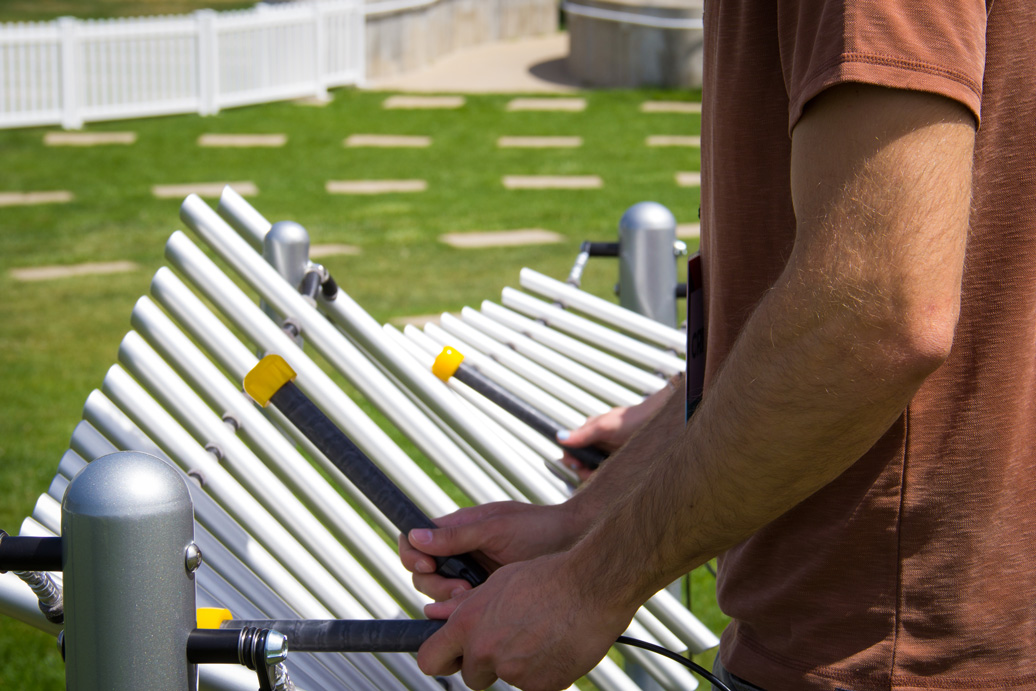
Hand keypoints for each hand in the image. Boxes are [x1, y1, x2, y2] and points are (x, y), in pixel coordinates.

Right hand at [398, 501, 582, 600]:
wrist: (575, 546)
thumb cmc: (539, 528)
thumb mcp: (496, 528)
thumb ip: (457, 535)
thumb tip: (416, 537)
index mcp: (458, 530)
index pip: (416, 540)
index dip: (412, 553)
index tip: (427, 564)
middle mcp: (461, 553)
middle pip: (424, 574)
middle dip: (435, 584)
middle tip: (459, 588)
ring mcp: (473, 576)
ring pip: (440, 596)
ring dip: (448, 601)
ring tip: (470, 597)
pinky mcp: (487, 597)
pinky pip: (463, 610)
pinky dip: (462, 613)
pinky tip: (476, 607)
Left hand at [417, 553, 635, 690]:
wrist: (591, 587)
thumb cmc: (546, 577)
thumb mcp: (498, 583)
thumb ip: (466, 606)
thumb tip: (434, 614)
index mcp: (469, 624)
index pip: (430, 659)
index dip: (439, 658)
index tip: (449, 656)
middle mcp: (486, 651)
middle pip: (471, 676)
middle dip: (485, 664)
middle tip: (508, 640)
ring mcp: (515, 673)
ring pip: (506, 678)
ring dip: (516, 665)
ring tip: (540, 634)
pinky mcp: (542, 686)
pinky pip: (535, 684)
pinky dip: (543, 671)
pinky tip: (557, 645)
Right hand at [557, 394, 667, 475]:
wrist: (658, 422)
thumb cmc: (632, 419)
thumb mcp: (605, 427)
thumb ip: (583, 434)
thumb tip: (559, 437)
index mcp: (589, 432)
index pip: (571, 450)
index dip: (571, 460)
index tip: (578, 466)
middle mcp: (596, 443)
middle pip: (581, 463)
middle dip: (584, 471)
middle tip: (594, 474)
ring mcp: (607, 453)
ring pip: (593, 470)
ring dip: (596, 475)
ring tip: (606, 475)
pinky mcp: (618, 462)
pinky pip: (607, 473)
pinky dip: (607, 477)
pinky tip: (614, 476)